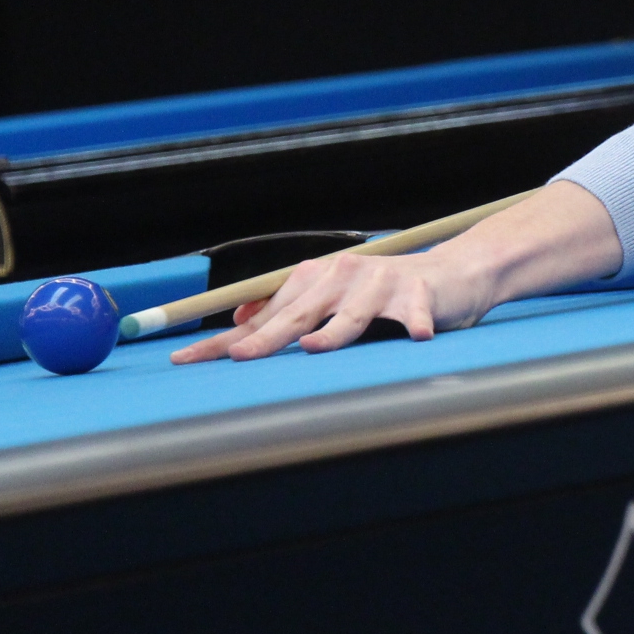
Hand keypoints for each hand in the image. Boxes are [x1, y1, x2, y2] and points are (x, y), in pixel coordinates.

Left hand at [167, 245, 486, 363]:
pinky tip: (419, 335)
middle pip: (298, 315)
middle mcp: (341, 276)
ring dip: (334, 332)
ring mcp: (380, 284)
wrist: (449, 274)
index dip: (224, 339)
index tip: (184, 359)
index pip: (262, 315)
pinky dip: (417, 324)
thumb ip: (289, 309)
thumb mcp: (330, 298)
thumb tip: (240, 317)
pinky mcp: (419, 294)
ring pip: (352, 315)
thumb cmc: (383, 294)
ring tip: (314, 348)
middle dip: (266, 339)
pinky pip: (414, 314)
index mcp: (314, 279)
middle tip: (238, 359)